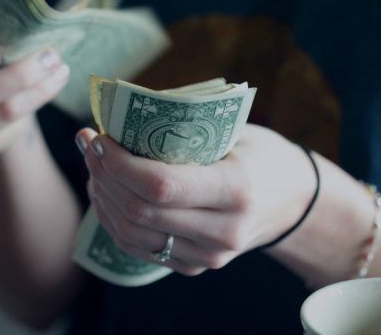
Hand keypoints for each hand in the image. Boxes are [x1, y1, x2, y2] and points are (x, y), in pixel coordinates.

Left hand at [77, 124, 315, 275]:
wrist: (291, 201)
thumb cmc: (260, 154)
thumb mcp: (234, 131)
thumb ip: (185, 127)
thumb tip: (122, 114)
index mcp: (236, 189)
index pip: (160, 185)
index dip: (119, 163)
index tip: (99, 137)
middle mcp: (223, 231)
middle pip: (139, 212)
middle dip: (103, 175)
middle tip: (89, 144)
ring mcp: (208, 256)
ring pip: (131, 234)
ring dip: (102, 196)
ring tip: (94, 165)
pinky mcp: (194, 266)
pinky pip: (138, 248)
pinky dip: (113, 218)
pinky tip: (106, 190)